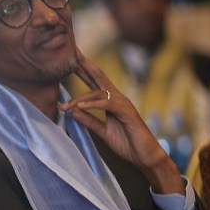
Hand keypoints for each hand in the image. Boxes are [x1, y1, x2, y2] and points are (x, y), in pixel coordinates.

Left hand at [60, 50, 183, 194]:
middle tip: (71, 52)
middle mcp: (117, 98)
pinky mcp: (127, 112)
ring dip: (80, 98)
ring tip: (64, 105)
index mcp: (111, 101)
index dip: (82, 71)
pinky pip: (107, 104)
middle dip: (84, 64)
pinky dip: (93, 105)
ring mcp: (123, 104)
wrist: (145, 156)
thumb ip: (89, 121)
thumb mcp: (103, 132)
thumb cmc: (127, 143)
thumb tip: (72, 111)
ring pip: (98, 93)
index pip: (94, 82)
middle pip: (98, 77)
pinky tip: (80, 107)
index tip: (69, 61)